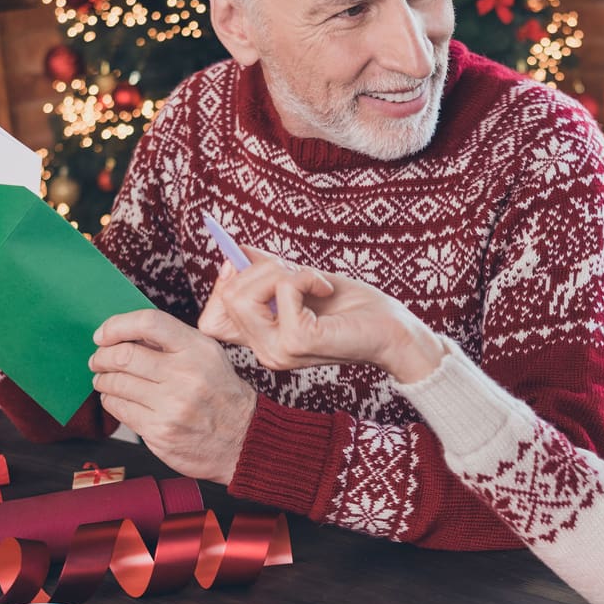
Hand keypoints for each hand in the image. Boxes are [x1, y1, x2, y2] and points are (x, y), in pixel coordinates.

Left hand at [90, 309, 255, 482]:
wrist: (243, 439)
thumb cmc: (220, 394)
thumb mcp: (208, 357)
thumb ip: (172, 342)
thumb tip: (123, 333)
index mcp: (197, 350)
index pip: (149, 323)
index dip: (117, 325)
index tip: (103, 335)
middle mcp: (185, 375)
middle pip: (123, 356)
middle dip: (101, 357)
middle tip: (98, 360)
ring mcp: (172, 406)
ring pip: (116, 384)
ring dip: (103, 380)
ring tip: (105, 380)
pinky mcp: (160, 432)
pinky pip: (119, 410)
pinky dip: (111, 401)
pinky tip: (118, 399)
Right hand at [198, 247, 444, 383]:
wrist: (393, 329)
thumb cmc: (353, 308)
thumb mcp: (301, 282)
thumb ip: (266, 272)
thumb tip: (235, 251)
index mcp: (262, 341)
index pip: (210, 324)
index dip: (221, 288)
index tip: (248, 265)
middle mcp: (265, 351)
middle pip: (226, 298)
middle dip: (257, 268)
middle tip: (294, 269)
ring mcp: (278, 351)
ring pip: (243, 295)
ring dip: (280, 271)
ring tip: (311, 279)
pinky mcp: (298, 342)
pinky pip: (283, 290)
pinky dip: (305, 276)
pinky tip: (326, 288)